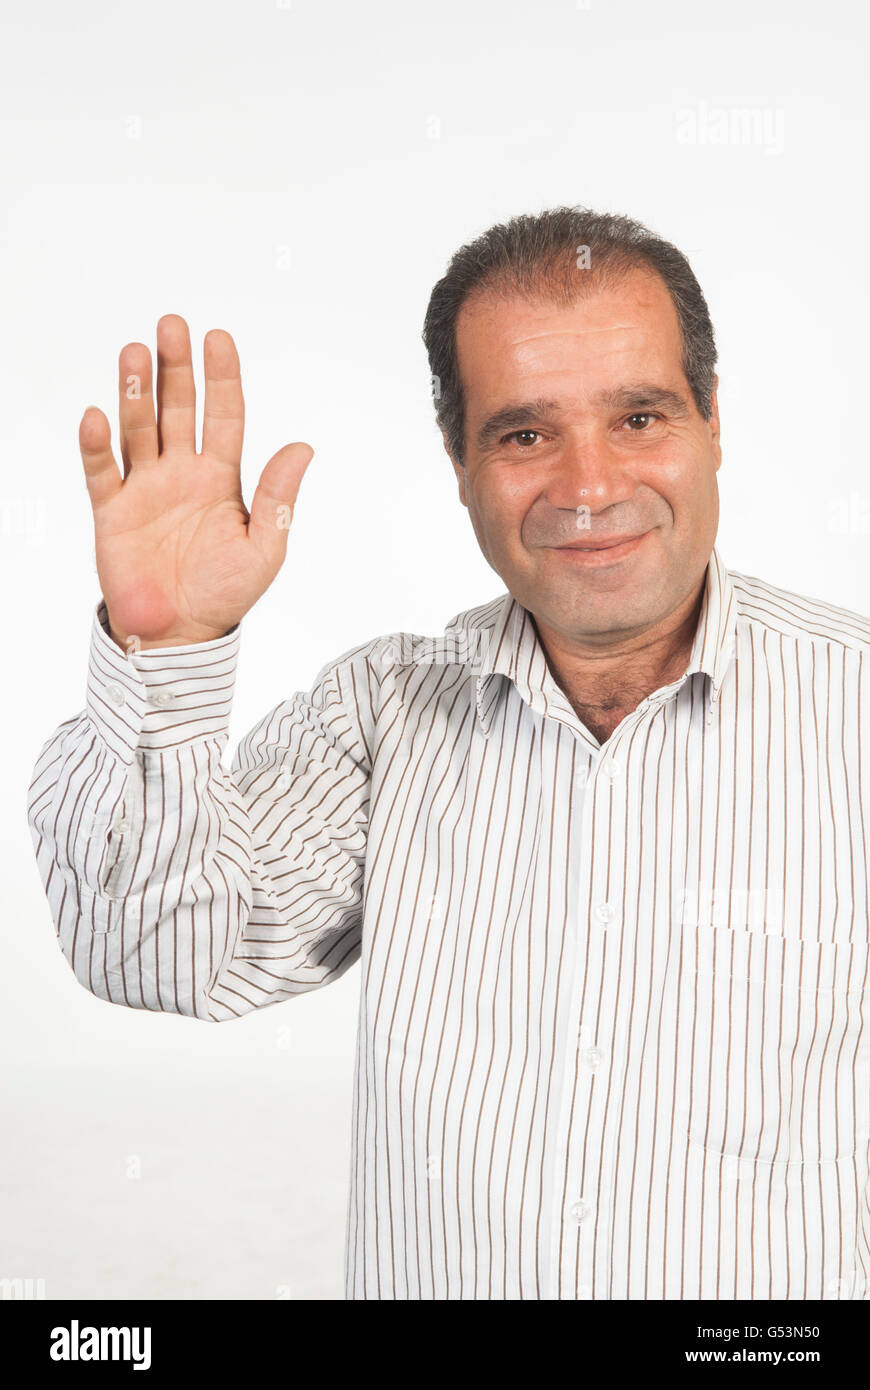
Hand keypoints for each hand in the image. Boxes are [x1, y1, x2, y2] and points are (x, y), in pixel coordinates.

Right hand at [79, 314, 312, 649]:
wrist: (179, 636)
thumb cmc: (225, 595)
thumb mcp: (264, 547)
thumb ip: (277, 497)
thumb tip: (303, 448)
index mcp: (221, 478)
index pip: (223, 416)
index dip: (221, 377)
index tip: (219, 338)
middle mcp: (181, 474)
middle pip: (177, 409)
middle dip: (175, 368)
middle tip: (171, 326)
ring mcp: (145, 489)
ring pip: (138, 428)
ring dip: (135, 392)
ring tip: (135, 353)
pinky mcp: (112, 511)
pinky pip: (102, 471)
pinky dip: (97, 444)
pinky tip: (97, 416)